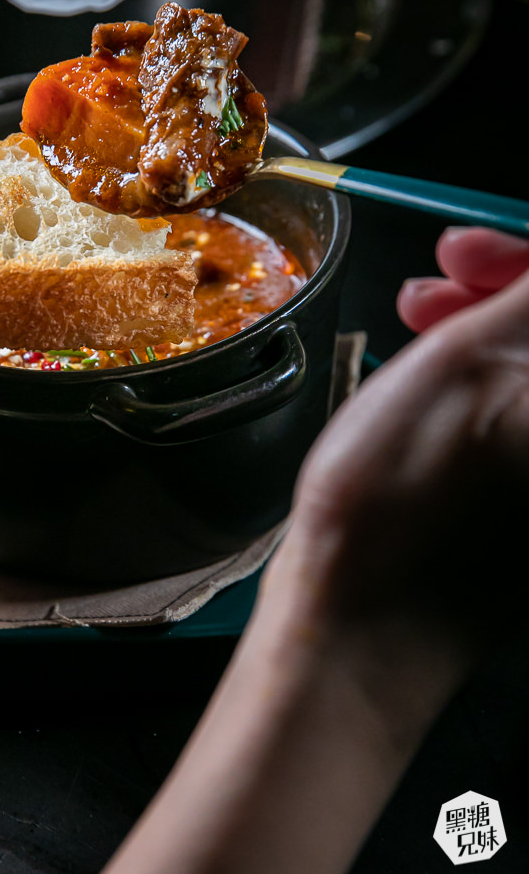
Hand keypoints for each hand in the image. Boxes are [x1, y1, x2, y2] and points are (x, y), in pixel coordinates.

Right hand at [273, 226, 528, 719]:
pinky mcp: (527, 510)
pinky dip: (482, 382)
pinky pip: (516, 422)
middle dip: (505, 292)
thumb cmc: (397, 506)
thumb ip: (526, 300)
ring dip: (485, 331)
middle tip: (441, 273)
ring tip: (415, 318)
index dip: (521, 263)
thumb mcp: (464, 362)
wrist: (360, 624)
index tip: (469, 249)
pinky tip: (426, 372)